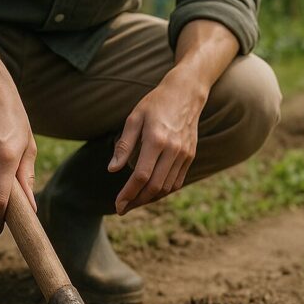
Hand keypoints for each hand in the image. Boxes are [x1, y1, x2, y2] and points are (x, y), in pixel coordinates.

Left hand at [109, 70, 206, 213]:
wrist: (186, 94)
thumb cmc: (155, 104)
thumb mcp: (134, 119)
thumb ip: (124, 145)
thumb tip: (112, 169)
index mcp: (156, 140)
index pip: (141, 176)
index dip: (128, 193)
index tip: (117, 204)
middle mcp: (173, 150)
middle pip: (155, 187)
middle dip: (137, 201)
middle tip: (122, 209)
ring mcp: (184, 154)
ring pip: (167, 188)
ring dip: (149, 199)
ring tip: (134, 202)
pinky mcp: (190, 156)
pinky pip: (177, 182)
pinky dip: (163, 191)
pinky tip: (150, 192)